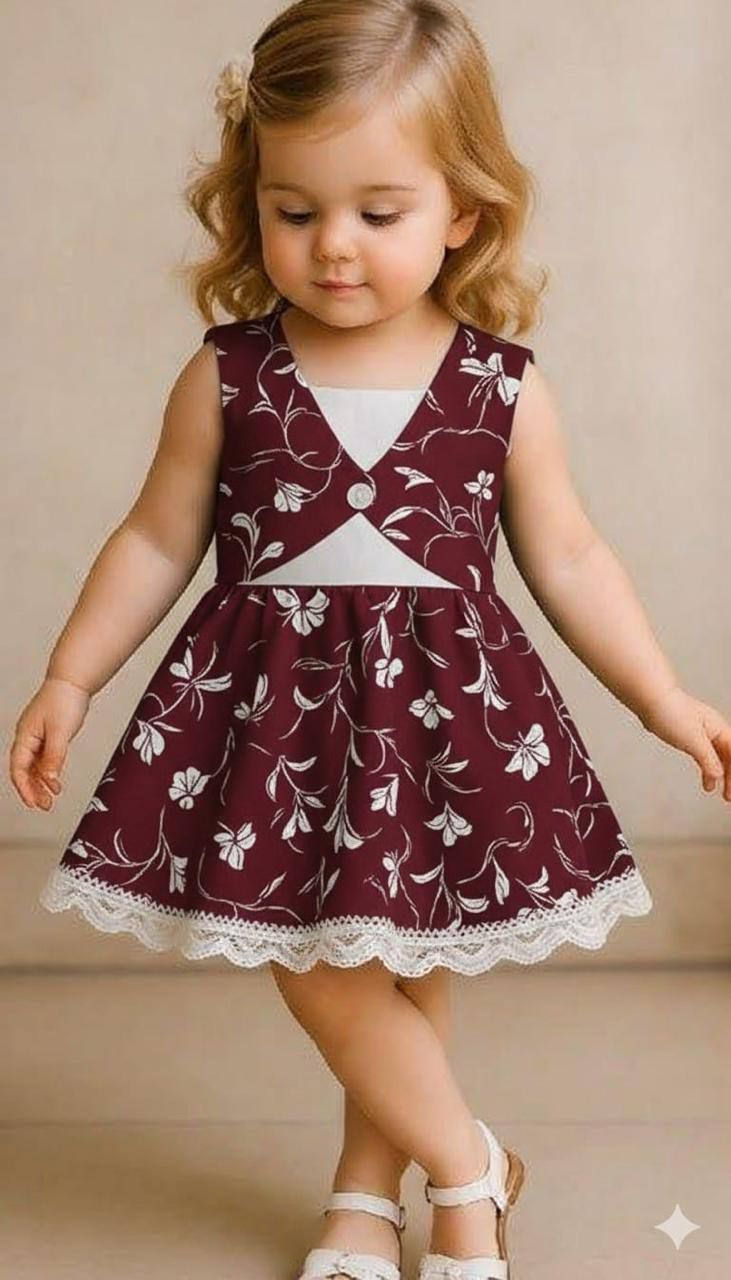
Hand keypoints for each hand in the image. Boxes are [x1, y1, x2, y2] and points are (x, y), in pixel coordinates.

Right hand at [8, 676, 91, 810]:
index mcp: (25, 736)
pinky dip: (48, 772)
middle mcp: (27, 738)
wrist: (73, 681)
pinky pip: (43, 759)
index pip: (18, 768)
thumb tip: (49, 779)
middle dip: (32, 789)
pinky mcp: (48, 735)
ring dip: (41, 783)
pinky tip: (55, 783)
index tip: (33, 803)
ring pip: (34, 766)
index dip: (24, 787)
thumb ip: (55, 756)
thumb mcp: (61, 731)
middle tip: (44, 806)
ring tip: (50, 799)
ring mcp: (37, 737)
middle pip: (24, 770)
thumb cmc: (64, 699)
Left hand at [639, 685, 730, 798]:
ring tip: (719, 793)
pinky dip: (707, 769)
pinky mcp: (688, 736)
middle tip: (728, 797)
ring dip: (720, 775)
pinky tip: (706, 781)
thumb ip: (708, 759)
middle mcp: (714, 731)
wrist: (650, 700)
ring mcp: (701, 733)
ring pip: (717, 758)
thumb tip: (719, 776)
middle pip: (729, 757)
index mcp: (720, 729)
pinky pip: (704, 756)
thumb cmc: (671, 714)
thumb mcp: (694, 741)